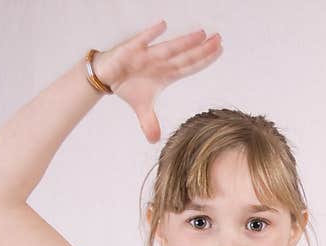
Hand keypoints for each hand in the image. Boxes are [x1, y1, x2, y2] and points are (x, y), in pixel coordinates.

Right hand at [92, 21, 222, 142]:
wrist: (105, 76)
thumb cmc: (128, 84)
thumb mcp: (142, 108)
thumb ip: (150, 123)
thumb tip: (154, 141)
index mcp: (166, 73)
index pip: (190, 66)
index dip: (204, 60)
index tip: (219, 51)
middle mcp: (160, 62)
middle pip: (185, 56)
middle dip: (201, 49)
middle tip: (219, 40)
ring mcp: (146, 55)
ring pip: (169, 48)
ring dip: (184, 42)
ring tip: (201, 34)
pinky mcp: (129, 50)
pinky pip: (141, 41)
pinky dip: (151, 34)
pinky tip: (163, 26)